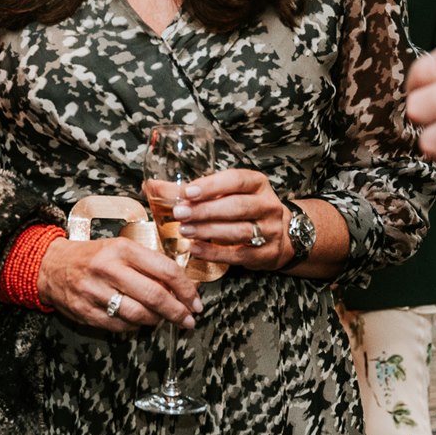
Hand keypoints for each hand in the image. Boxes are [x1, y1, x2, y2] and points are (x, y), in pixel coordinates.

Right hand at [37, 234, 200, 331]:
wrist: (51, 266)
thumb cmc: (93, 256)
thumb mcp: (121, 248)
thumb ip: (150, 264)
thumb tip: (183, 286)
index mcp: (122, 249)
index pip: (165, 270)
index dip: (186, 289)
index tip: (196, 301)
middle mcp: (109, 269)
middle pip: (155, 296)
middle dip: (178, 312)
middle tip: (188, 320)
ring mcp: (96, 292)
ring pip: (139, 315)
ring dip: (157, 321)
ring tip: (163, 319)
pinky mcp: (86, 312)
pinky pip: (121, 326)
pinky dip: (135, 326)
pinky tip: (139, 321)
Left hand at [170, 168, 295, 271]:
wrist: (283, 236)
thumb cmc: (245, 209)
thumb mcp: (228, 194)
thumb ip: (197, 191)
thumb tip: (152, 186)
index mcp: (257, 184)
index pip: (236, 180)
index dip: (212, 186)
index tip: (188, 191)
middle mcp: (267, 205)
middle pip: (237, 206)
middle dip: (205, 210)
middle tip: (180, 213)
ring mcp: (270, 231)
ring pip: (238, 231)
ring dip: (208, 231)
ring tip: (184, 231)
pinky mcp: (266, 254)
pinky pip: (238, 254)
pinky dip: (214, 253)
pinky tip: (195, 249)